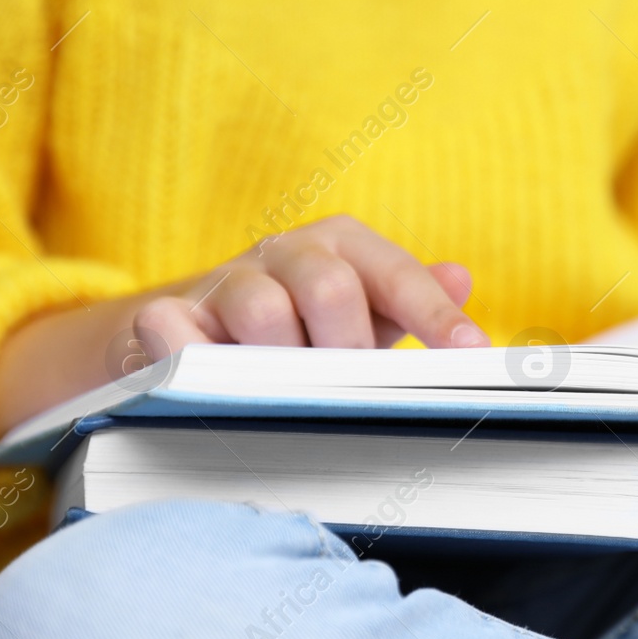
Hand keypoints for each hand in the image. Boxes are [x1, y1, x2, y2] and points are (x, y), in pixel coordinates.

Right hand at [133, 215, 486, 360]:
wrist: (196, 323)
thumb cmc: (303, 322)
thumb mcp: (365, 310)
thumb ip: (412, 300)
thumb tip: (462, 278)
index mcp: (343, 245)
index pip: (398, 276)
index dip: (436, 315)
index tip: (470, 354)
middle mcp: (287, 251)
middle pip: (331, 289)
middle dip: (348, 349)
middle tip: (351, 389)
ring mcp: (226, 280)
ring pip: (263, 311)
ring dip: (282, 362)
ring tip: (288, 393)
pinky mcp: (167, 313)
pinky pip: (179, 330)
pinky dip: (196, 359)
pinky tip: (210, 385)